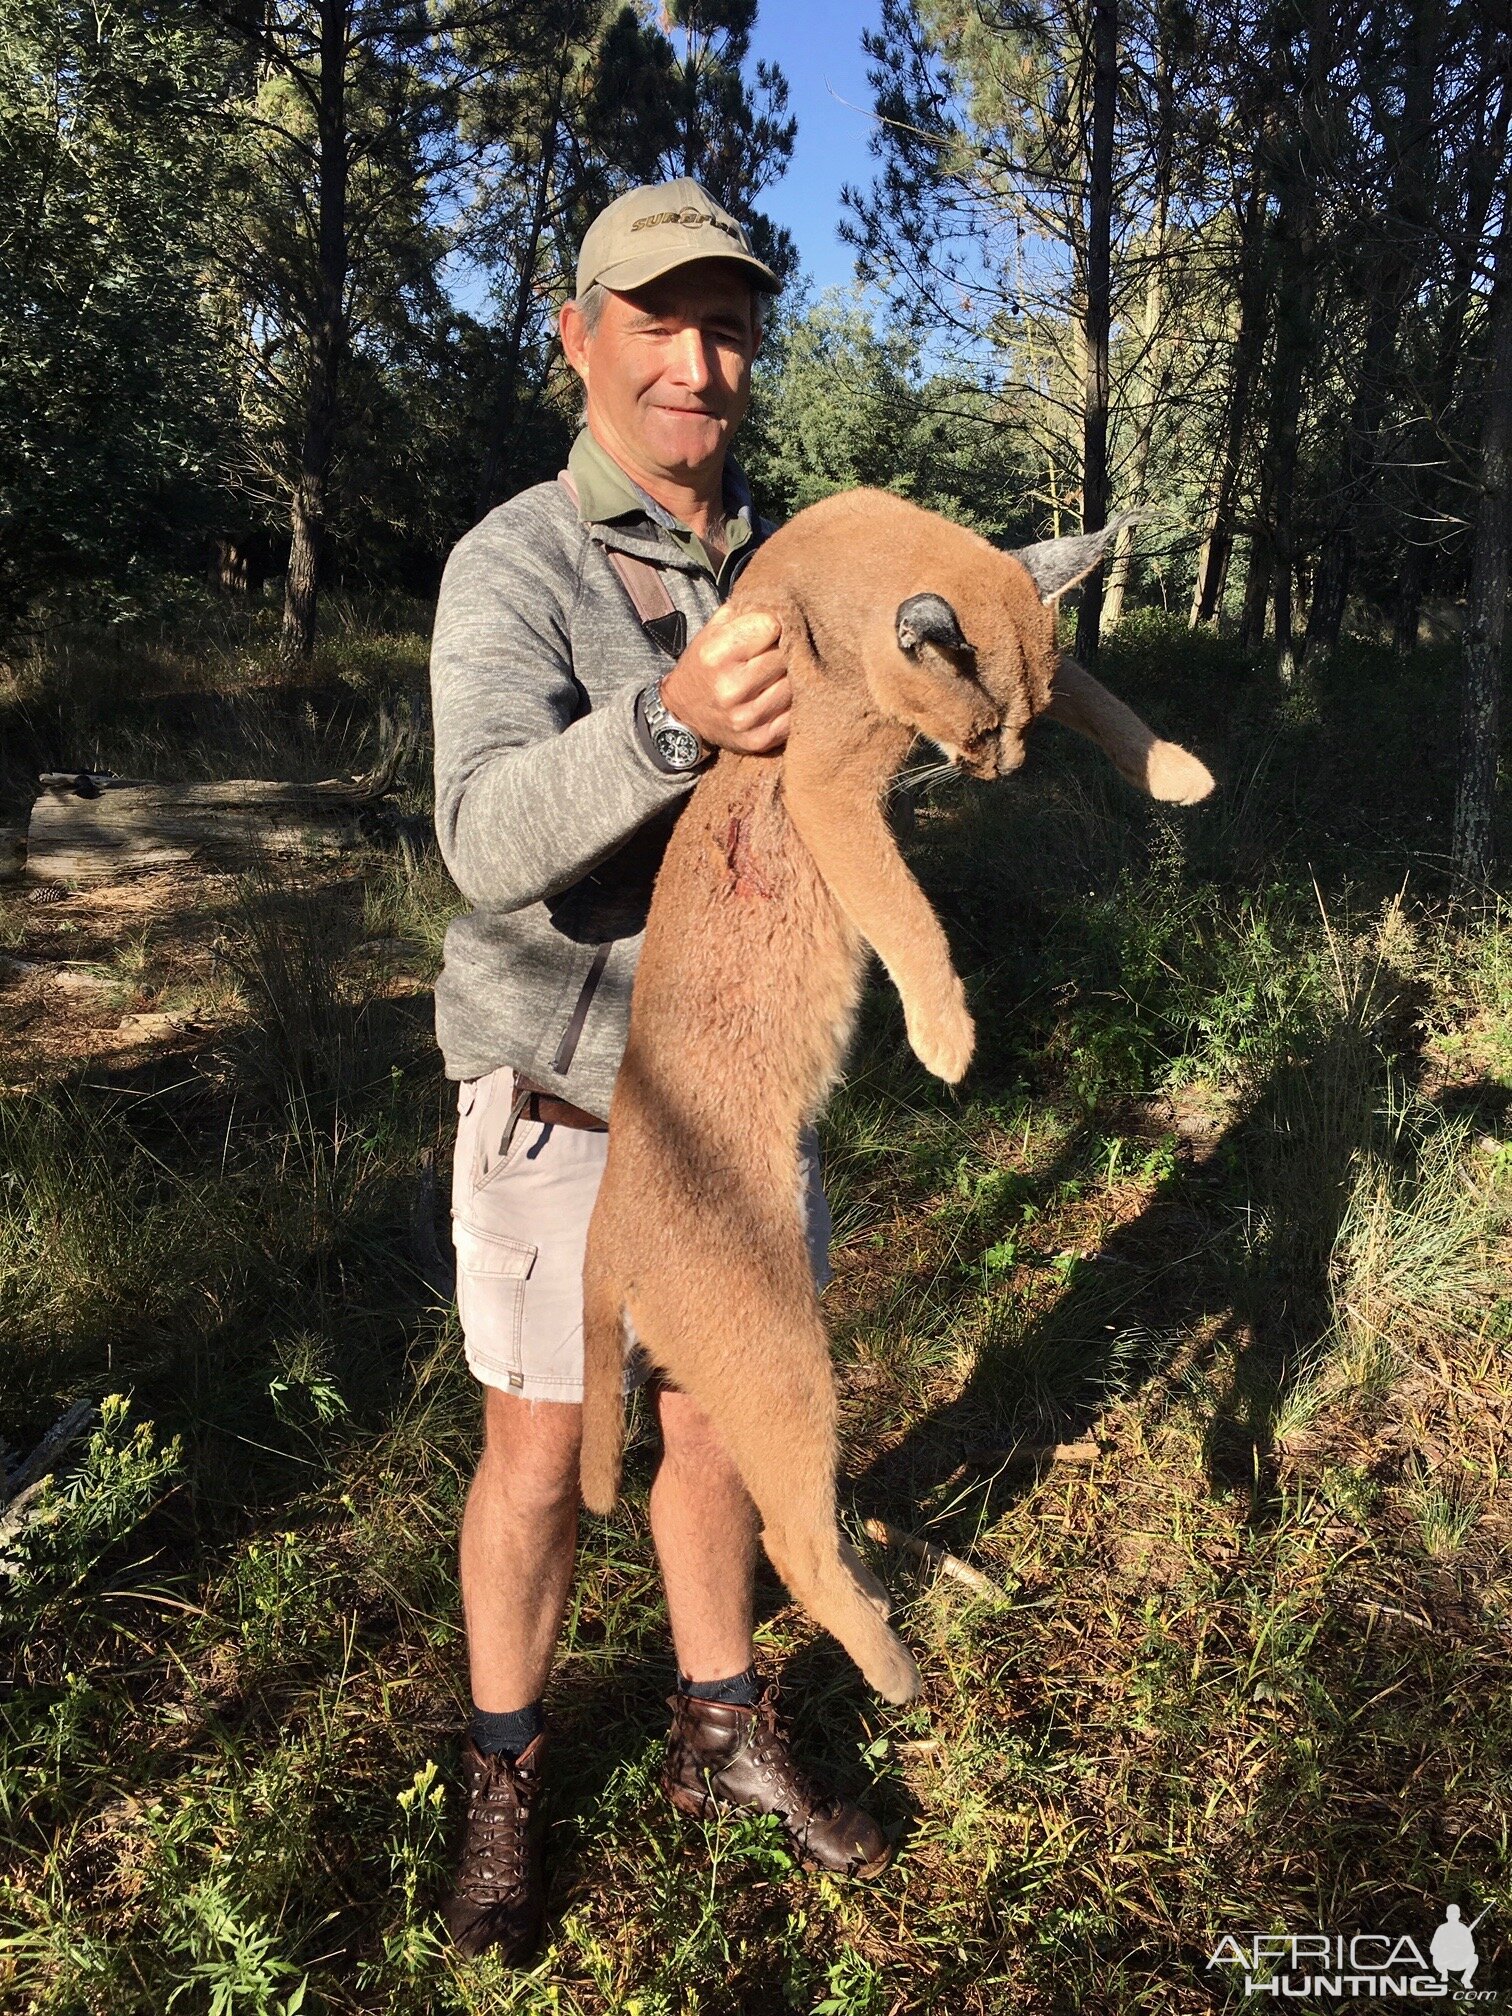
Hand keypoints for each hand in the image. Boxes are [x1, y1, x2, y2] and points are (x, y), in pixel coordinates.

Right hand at [659, 604, 789, 754]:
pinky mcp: (760, 740)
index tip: (766, 631)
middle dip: (782, 651)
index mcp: (715, 656)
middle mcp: (730, 689)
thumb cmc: (704, 666)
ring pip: (795, 685)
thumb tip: (782, 603)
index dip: (771, 625)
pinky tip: (776, 698)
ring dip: (789, 678)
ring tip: (773, 677)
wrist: (685, 716)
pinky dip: (790, 704)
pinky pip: (794, 713)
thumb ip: (743, 612)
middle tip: (772, 654)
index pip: (771, 626)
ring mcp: (746, 718)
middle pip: (785, 655)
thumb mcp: (711, 632)